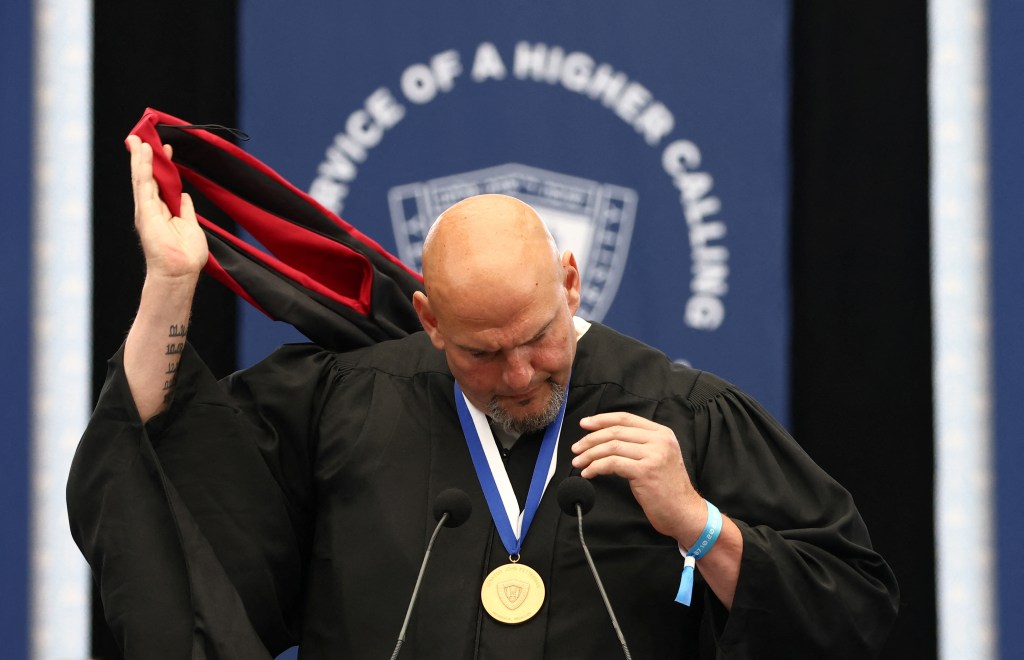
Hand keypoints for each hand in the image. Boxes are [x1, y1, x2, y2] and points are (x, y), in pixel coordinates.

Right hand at [128, 134, 207, 280]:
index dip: (163, 166)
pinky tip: (142, 154)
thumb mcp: (190, 225)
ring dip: (141, 158)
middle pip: (148, 178)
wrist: (180, 272)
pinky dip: (142, 168)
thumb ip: (186, 210)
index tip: (166, 149)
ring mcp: (147, 210)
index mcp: (164, 212)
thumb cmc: (186, 255)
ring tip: (140, 140)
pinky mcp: (145, 212)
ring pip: (142, 178)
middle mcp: (152, 209)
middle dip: (147, 158)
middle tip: (145, 138)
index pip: (161, 183)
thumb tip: (184, 196)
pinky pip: (143, 185)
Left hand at [571, 412, 706, 545]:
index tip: (585, 424)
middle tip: (576, 448)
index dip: (602, 419)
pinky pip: (612, 463)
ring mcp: (654, 455)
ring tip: (579, 462)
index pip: (626, 418)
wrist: (684, 512)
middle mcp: (659, 440)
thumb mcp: (658, 457)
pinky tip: (588, 473)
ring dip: (590, 454)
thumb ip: (639, 444)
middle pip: (616, 431)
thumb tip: (605, 438)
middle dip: (591, 439)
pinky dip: (596, 467)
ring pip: (611, 447)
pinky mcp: (645, 471)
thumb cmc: (667, 488)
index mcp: (662, 433)